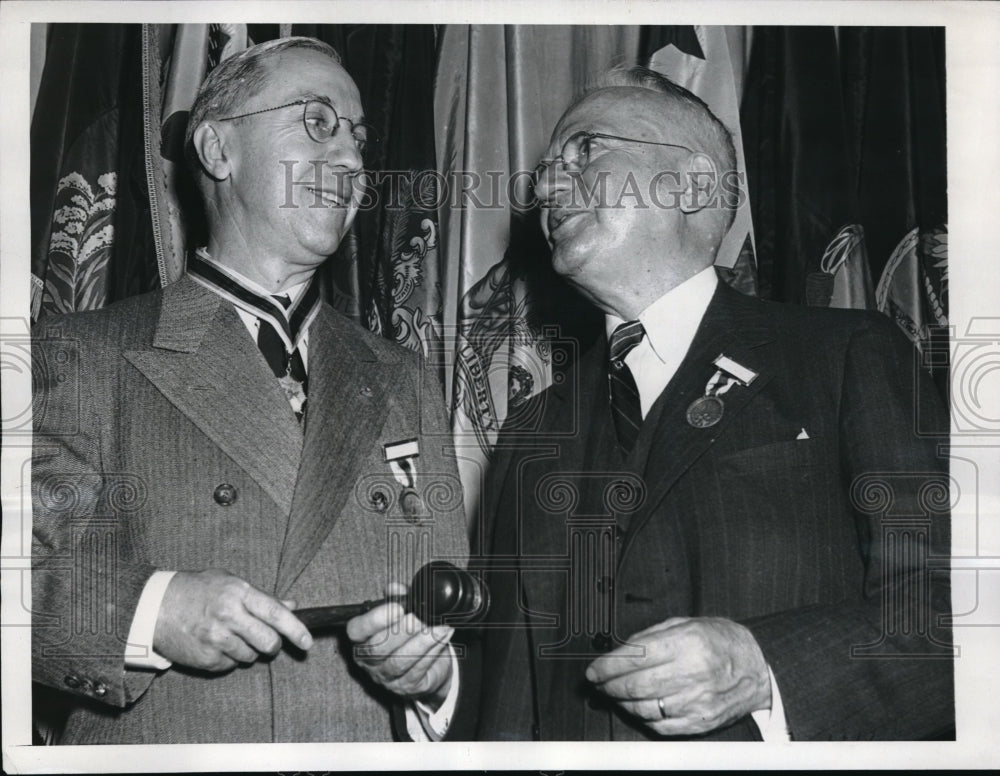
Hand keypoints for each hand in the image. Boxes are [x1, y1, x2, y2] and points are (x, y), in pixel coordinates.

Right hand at [153, 569, 312, 671]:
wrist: (155, 607)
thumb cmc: (196, 590)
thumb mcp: (229, 582)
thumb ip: (262, 596)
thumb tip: (291, 606)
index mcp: (238, 593)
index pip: (275, 613)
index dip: (295, 629)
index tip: (306, 642)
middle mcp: (228, 616)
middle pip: (269, 642)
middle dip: (273, 644)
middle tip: (266, 639)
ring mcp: (216, 639)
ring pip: (251, 656)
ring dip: (248, 650)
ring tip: (230, 635)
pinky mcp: (206, 659)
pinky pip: (231, 665)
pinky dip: (229, 658)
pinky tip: (215, 643)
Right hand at [346, 582, 453, 708]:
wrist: (427, 668)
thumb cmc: (408, 637)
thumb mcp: (401, 614)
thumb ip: (397, 598)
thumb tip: (396, 588)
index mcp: (362, 639)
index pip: (356, 631)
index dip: (373, 620)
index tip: (396, 607)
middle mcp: (370, 661)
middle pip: (378, 648)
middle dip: (402, 630)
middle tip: (419, 616)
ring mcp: (387, 677)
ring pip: (400, 661)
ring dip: (421, 640)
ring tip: (436, 625)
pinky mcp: (408, 686)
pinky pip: (419, 668)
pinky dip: (433, 649)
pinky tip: (443, 634)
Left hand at [585, 616, 770, 735]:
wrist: (758, 668)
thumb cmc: (723, 642)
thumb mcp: (688, 623)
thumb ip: (652, 636)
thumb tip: (619, 651)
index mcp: (688, 643)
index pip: (636, 657)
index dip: (607, 665)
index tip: (594, 669)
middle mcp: (693, 673)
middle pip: (636, 685)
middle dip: (609, 685)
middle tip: (599, 683)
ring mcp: (697, 701)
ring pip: (645, 708)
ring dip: (622, 703)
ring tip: (615, 694)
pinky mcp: (701, 721)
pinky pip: (661, 726)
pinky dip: (643, 719)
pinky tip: (637, 708)